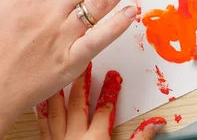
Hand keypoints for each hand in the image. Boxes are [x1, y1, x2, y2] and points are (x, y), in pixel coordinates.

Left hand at [36, 63, 166, 139]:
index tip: (113, 76)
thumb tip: (155, 125)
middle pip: (78, 104)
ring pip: (57, 110)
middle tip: (85, 64)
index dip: (110, 91)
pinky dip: (41, 111)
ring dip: (60, 91)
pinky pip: (42, 125)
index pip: (105, 109)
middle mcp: (74, 138)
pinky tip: (40, 99)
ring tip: (61, 73)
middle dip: (83, 82)